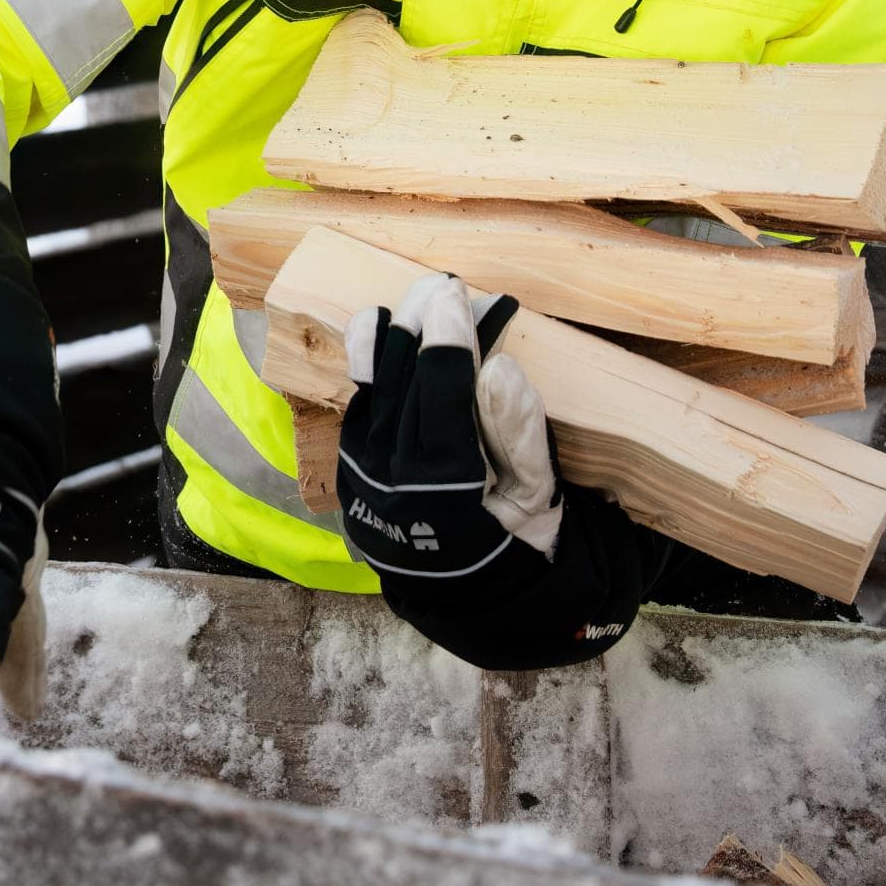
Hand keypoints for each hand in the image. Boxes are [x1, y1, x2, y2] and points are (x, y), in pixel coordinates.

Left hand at [337, 272, 665, 669]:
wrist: (469, 597)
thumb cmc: (517, 539)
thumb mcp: (537, 495)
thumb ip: (518, 433)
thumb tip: (499, 368)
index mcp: (446, 494)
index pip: (441, 400)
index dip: (445, 345)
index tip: (454, 299)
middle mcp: (393, 487)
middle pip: (399, 390)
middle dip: (416, 331)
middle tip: (436, 288)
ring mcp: (362, 484)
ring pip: (369, 398)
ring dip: (385, 345)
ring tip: (405, 304)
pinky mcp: (349, 480)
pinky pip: (355, 414)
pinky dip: (366, 375)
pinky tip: (379, 338)